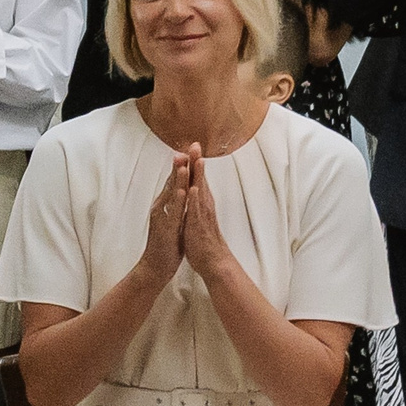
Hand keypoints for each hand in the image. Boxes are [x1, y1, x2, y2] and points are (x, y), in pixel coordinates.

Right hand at [142, 153, 188, 285]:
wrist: (155, 267)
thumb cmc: (166, 244)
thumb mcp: (172, 220)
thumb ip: (175, 205)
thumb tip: (180, 192)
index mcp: (165, 205)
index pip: (174, 181)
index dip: (181, 166)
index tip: (188, 150)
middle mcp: (161, 207)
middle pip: (171, 183)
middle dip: (179, 165)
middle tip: (184, 148)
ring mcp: (162, 217)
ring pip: (171, 194)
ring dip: (177, 179)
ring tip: (183, 163)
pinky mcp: (165, 228)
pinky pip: (173, 212)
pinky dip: (177, 200)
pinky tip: (181, 190)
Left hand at [175, 144, 233, 272]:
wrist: (215, 262)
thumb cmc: (205, 241)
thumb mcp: (198, 217)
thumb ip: (197, 204)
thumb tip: (194, 191)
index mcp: (201, 203)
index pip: (197, 178)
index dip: (193, 163)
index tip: (190, 146)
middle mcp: (204, 206)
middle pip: (200, 179)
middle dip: (197, 161)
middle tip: (195, 143)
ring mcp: (203, 215)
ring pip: (200, 191)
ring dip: (198, 176)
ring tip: (197, 158)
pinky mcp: (199, 227)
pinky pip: (197, 211)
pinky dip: (195, 199)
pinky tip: (194, 188)